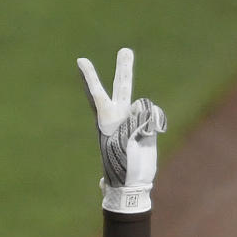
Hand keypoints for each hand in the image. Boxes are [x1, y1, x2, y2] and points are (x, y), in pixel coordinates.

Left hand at [77, 47, 166, 213]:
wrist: (132, 184)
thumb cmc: (121, 167)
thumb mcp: (121, 144)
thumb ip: (131, 122)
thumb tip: (141, 107)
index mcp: (106, 122)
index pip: (97, 95)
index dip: (90, 77)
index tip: (81, 60)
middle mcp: (120, 118)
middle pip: (122, 88)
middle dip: (124, 70)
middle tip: (125, 51)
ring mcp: (135, 122)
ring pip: (144, 106)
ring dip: (144, 121)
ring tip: (137, 140)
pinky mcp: (148, 127)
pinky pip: (154, 115)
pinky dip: (155, 124)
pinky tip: (149, 137)